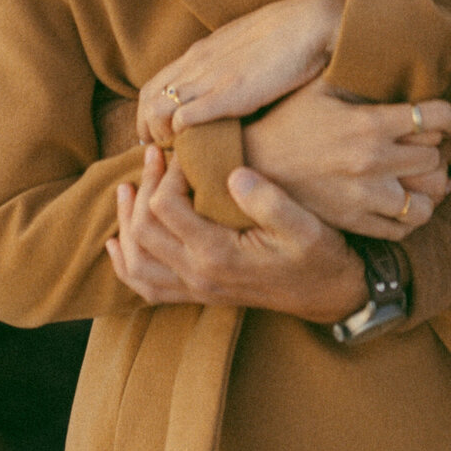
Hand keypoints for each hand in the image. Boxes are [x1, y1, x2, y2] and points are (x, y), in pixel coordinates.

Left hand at [106, 146, 367, 322]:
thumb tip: (234, 173)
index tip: (185, 154)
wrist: (330, 296)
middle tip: (156, 155)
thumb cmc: (319, 256)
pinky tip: (120, 243)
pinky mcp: (200, 293)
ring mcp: (197, 288)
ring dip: (126, 223)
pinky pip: (147, 287)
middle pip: (143, 231)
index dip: (166, 175)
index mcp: (218, 254)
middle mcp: (199, 275)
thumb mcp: (305, 225)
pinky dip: (127, 265)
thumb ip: (269, 201)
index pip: (165, 209)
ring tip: (127, 188)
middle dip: (143, 188)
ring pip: (137, 262)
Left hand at [136, 0, 343, 145]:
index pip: (154, 85)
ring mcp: (210, 77)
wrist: (311, 21)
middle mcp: (198, 63)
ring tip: (180, 153)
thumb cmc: (288, 35)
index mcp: (201, 52)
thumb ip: (229, 64)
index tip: (160, 137)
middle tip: (163, 153)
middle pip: (147, 100)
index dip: (148, 115)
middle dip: (147, 131)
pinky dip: (182, 135)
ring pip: (157, 110)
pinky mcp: (229, 93)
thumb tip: (227, 83)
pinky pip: (185, 116)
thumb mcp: (245, 47)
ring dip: (162, 136)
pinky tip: (198, 146)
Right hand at [243, 81, 450, 238]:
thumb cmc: (286, 118)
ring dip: (435, 186)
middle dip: (444, 148)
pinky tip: (410, 199)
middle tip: (442, 143)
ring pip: (428, 199)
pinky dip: (415, 214)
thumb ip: (358, 71)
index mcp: (370, 124)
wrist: (252, 164)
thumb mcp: (321, 85)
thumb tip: (385, 49)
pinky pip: (404, 227)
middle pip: (436, 158)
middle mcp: (374, 163)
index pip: (435, 118)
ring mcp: (366, 197)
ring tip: (429, 174)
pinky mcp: (355, 221)